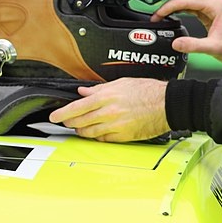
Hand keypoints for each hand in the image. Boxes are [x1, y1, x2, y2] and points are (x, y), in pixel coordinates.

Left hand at [49, 78, 169, 141]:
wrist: (167, 104)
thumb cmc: (148, 91)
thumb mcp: (122, 83)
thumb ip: (100, 88)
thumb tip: (84, 91)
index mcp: (106, 97)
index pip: (77, 107)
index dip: (62, 113)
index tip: (55, 116)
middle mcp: (108, 112)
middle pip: (80, 122)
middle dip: (70, 123)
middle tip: (66, 122)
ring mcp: (115, 126)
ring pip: (89, 133)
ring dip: (82, 131)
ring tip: (80, 127)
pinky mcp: (123, 136)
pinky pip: (103, 139)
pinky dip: (97, 136)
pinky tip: (97, 132)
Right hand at [153, 0, 221, 66]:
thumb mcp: (213, 48)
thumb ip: (193, 45)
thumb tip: (175, 43)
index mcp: (214, 4)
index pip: (185, 1)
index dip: (168, 7)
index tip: (157, 16)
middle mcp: (213, 1)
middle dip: (168, 7)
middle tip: (156, 18)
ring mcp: (212, 5)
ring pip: (187, 2)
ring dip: (173, 9)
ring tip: (161, 18)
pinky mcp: (210, 11)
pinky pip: (192, 8)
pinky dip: (181, 11)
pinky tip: (172, 17)